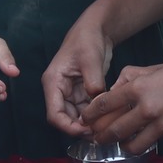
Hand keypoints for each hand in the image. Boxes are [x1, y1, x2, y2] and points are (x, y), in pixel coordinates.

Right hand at [42, 21, 114, 136]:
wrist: (96, 30)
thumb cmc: (87, 39)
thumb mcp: (91, 59)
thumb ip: (93, 81)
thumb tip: (97, 100)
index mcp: (53, 82)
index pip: (54, 114)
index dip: (69, 127)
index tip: (87, 131)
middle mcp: (59, 90)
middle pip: (65, 118)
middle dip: (81, 127)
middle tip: (101, 132)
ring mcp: (70, 92)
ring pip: (76, 116)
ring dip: (89, 123)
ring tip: (107, 127)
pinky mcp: (81, 92)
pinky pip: (86, 109)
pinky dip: (95, 115)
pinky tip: (108, 118)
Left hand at [81, 58, 162, 154]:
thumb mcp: (151, 68)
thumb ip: (128, 79)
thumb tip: (112, 91)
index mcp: (139, 88)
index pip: (105, 104)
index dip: (91, 114)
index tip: (85, 119)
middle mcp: (147, 108)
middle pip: (113, 130)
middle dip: (100, 136)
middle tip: (96, 137)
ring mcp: (161, 124)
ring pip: (130, 144)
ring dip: (120, 146)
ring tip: (118, 143)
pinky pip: (151, 141)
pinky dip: (143, 141)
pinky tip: (141, 137)